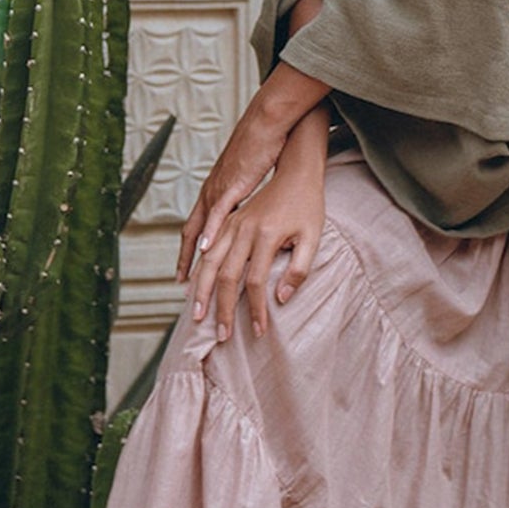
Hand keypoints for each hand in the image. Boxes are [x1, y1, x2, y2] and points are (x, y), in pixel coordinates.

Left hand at [176, 63, 327, 283]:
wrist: (267, 124)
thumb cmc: (261, 149)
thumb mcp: (247, 181)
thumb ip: (243, 200)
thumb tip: (246, 219)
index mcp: (214, 191)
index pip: (195, 228)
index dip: (189, 253)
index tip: (186, 276)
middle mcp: (210, 192)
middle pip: (191, 232)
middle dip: (186, 261)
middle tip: (183, 287)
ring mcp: (219, 187)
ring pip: (201, 227)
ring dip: (195, 254)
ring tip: (192, 278)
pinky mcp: (233, 183)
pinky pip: (219, 212)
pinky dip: (211, 231)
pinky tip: (207, 249)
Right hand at [188, 124, 326, 338]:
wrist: (295, 171)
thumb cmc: (308, 205)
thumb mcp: (314, 237)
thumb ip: (299, 269)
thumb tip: (280, 299)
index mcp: (266, 233)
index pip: (256, 282)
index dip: (256, 309)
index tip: (258, 331)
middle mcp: (243, 228)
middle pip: (226, 275)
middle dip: (221, 308)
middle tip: (220, 335)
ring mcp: (232, 223)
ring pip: (209, 262)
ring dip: (203, 291)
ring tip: (197, 316)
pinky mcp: (227, 221)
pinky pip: (207, 249)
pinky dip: (199, 270)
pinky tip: (194, 286)